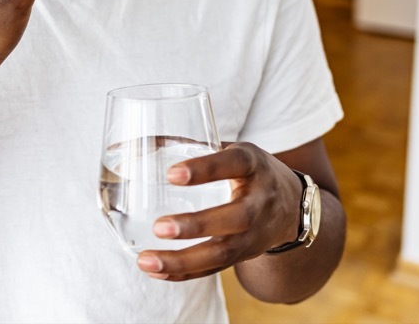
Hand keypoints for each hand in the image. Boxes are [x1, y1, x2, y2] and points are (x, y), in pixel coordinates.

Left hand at [136, 142, 301, 281]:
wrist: (293, 206)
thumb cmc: (248, 170)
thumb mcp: (230, 149)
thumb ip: (186, 145)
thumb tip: (125, 144)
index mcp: (253, 164)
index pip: (233, 164)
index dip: (206, 169)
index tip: (172, 174)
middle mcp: (260, 200)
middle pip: (235, 218)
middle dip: (197, 225)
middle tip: (159, 226)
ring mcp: (255, 233)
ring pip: (223, 252)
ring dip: (183, 260)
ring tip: (145, 260)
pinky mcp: (245, 255)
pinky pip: (215, 268)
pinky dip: (184, 273)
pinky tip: (157, 271)